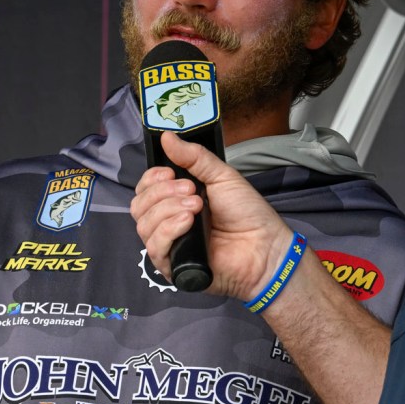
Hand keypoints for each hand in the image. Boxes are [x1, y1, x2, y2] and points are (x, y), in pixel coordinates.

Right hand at [131, 131, 294, 300]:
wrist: (265, 246)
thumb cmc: (247, 213)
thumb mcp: (221, 176)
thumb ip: (194, 157)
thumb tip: (166, 136)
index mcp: (176, 201)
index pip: (145, 189)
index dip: (152, 179)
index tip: (170, 172)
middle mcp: (168, 222)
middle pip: (139, 205)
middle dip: (162, 193)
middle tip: (191, 190)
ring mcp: (169, 245)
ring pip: (144, 224)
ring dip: (168, 209)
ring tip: (197, 206)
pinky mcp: (172, 267)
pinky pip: (154, 247)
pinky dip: (168, 230)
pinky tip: (188, 222)